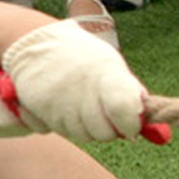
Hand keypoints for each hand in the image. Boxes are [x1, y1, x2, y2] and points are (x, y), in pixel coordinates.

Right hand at [0, 20, 152, 141]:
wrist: (35, 42)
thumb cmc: (81, 56)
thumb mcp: (109, 64)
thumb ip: (128, 91)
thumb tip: (143, 120)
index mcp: (106, 73)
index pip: (124, 109)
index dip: (130, 123)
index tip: (131, 125)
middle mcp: (82, 89)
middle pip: (105, 133)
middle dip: (108, 128)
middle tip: (102, 113)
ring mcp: (59, 101)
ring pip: (82, 135)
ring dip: (85, 127)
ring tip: (79, 105)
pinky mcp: (40, 109)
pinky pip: (59, 131)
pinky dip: (64, 124)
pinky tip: (61, 106)